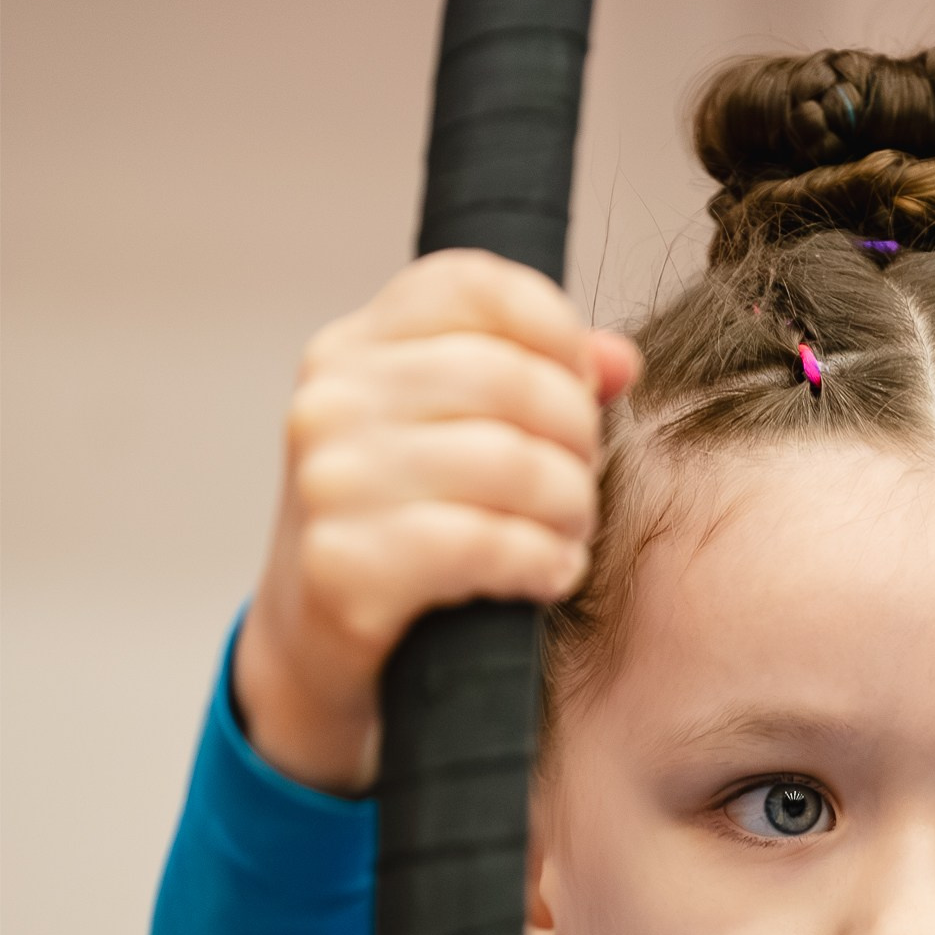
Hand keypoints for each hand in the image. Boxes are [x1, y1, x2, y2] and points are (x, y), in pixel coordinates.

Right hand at [235, 250, 642, 791]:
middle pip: (506, 375)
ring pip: (507, 461)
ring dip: (569, 506)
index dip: (553, 325)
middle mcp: (331, 403)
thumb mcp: (454, 439)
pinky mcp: (345, 566)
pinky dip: (542, 561)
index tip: (582, 384)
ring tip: (570, 535)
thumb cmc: (401, 534)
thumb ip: (538, 382)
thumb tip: (619, 359)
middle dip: (575, 435)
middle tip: (583, 483)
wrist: (315, 648)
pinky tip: (549, 575)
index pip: (471, 286)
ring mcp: (331, 483)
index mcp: (353, 350)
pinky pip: (486, 544)